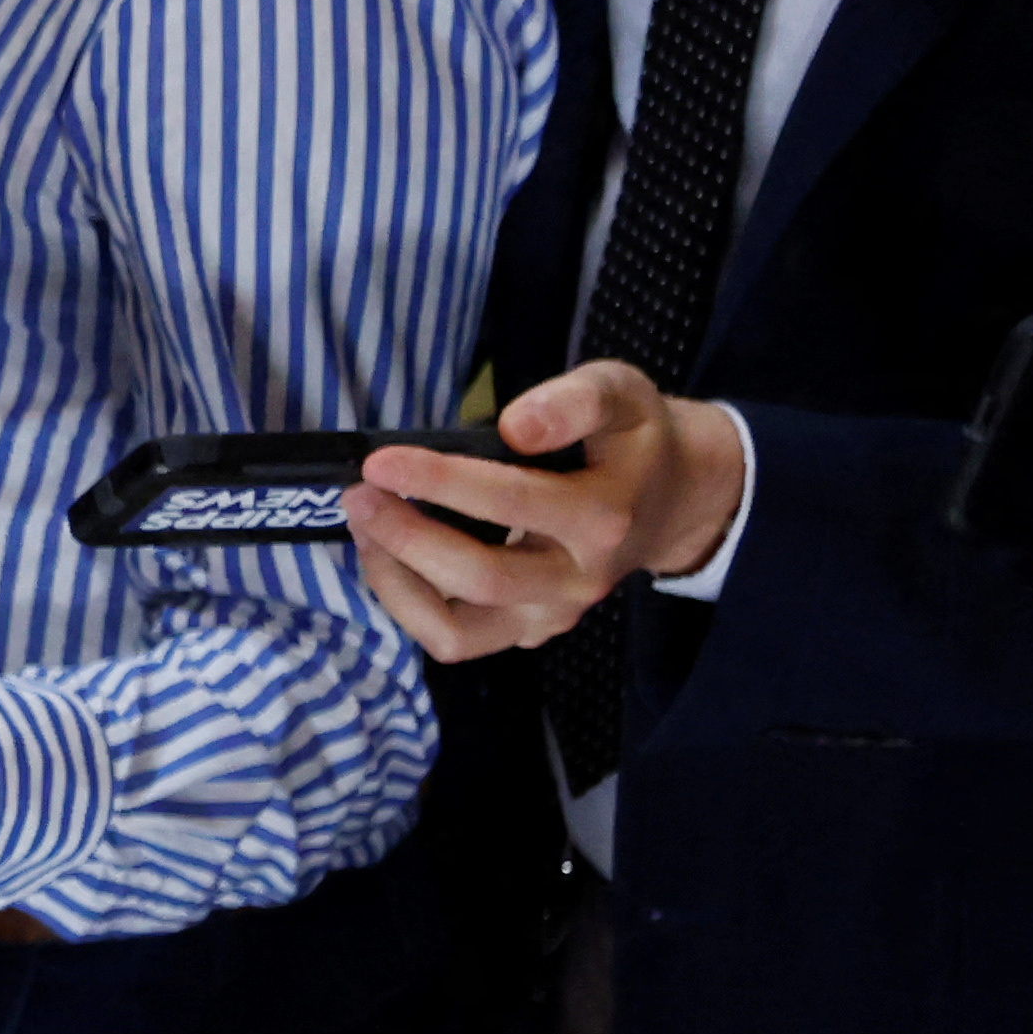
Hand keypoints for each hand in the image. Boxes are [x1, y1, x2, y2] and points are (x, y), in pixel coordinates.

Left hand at [346, 357, 732, 662]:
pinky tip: (388, 557)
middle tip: (359, 494)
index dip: (441, 480)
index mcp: (605, 516)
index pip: (514, 502)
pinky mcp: (528, 634)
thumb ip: (574, 400)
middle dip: (407, 537)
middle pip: (481, 576)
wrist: (673, 500)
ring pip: (459, 631)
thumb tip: (514, 427)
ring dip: (396, 581)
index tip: (382, 459)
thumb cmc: (633, 440)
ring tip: (364, 527)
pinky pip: (457, 639)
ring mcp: (552, 616)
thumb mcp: (621, 394)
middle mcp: (578, 579)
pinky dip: (409, 605)